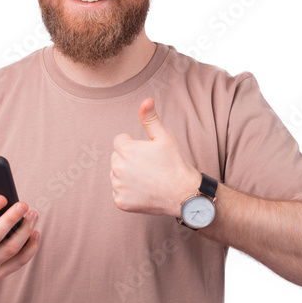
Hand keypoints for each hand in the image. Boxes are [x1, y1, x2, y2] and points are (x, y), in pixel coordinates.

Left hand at [110, 97, 199, 216]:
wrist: (184, 195)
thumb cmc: (175, 163)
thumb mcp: (164, 137)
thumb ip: (150, 118)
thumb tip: (146, 100)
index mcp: (125, 150)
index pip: (120, 141)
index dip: (135, 145)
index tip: (149, 153)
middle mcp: (117, 168)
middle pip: (117, 158)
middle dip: (129, 159)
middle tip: (150, 167)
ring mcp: (118, 186)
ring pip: (117, 175)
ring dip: (127, 176)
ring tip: (148, 179)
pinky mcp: (120, 202)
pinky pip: (119, 192)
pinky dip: (129, 193)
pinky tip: (145, 191)